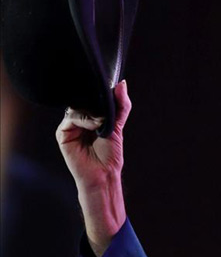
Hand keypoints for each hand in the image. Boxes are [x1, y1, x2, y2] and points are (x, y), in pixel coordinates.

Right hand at [56, 80, 131, 256]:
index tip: (110, 89)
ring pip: (78, 108)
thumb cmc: (111, 154)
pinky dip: (84, 119)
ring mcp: (70, 126)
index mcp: (91, 117)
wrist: (103, 173)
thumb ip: (121, 105)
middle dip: (97, 102)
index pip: (92, 98)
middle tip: (107, 110)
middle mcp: (80, 120)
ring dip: (92, 113)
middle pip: (84, 101)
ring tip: (102, 123)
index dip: (100, 93)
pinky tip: (94, 126)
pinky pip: (71, 118)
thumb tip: (122, 83)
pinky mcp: (63, 134)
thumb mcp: (118, 125)